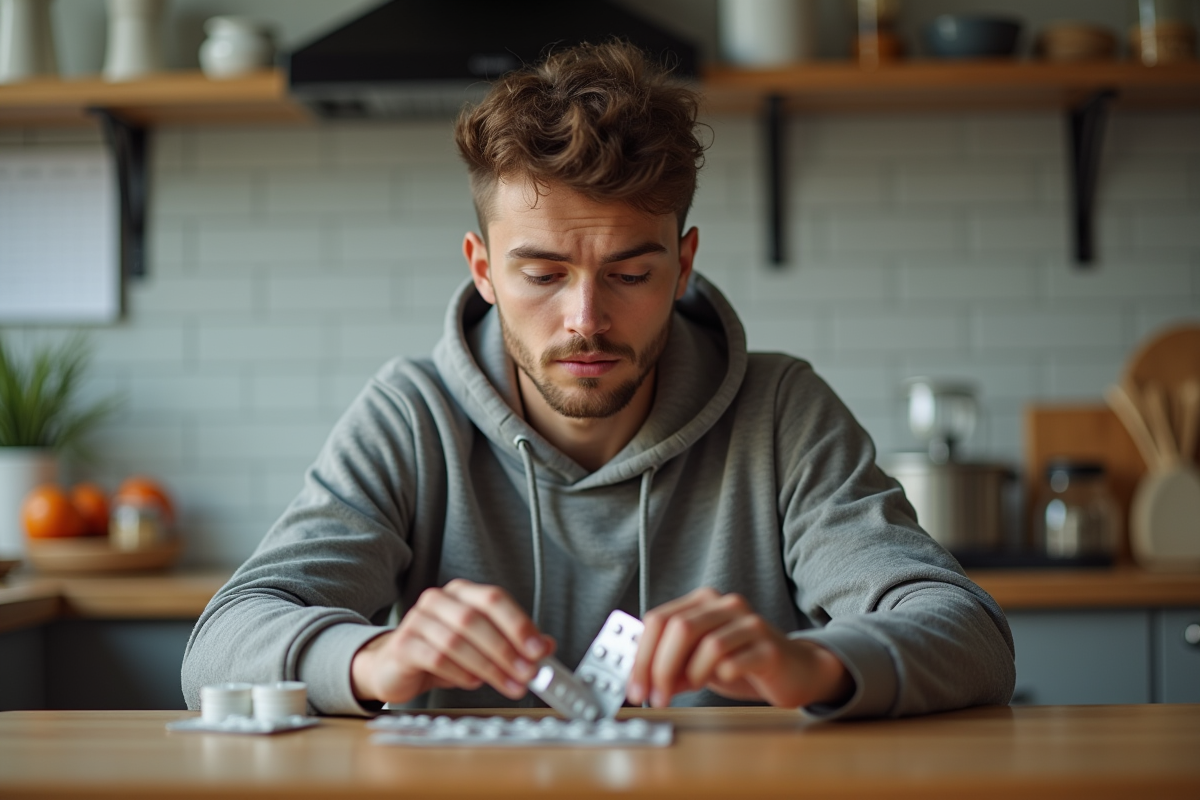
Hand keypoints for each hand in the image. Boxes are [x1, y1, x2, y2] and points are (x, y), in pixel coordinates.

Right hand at [350, 579, 554, 705]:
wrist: (394, 666)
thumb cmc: (442, 653)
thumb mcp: (481, 646)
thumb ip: (513, 643)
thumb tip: (547, 646)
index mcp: (461, 593)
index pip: (494, 598)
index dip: (518, 623)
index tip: (538, 649)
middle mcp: (438, 600)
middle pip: (476, 619)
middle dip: (506, 650)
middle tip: (527, 673)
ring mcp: (417, 621)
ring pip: (457, 641)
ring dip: (488, 666)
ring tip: (508, 684)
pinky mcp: (403, 646)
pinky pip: (435, 658)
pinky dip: (460, 672)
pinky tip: (474, 682)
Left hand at [626, 587, 853, 709]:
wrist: (794, 670)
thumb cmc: (741, 662)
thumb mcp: (698, 662)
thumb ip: (671, 665)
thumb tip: (640, 681)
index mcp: (703, 602)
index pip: (659, 619)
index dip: (641, 655)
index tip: (634, 687)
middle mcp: (726, 605)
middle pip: (680, 628)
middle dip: (659, 667)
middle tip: (654, 697)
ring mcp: (750, 624)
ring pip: (708, 644)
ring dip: (690, 675)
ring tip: (690, 690)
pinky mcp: (769, 648)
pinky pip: (735, 661)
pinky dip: (720, 676)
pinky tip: (722, 680)